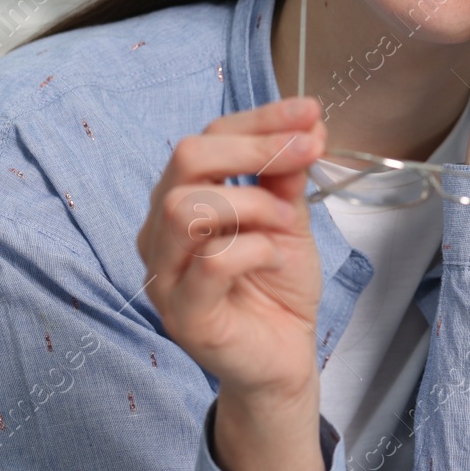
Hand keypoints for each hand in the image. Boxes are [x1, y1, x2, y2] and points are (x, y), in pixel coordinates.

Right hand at [136, 96, 326, 399]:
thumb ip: (287, 174)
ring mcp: (165, 275)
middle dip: (252, 148)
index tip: (309, 112)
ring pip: (186, 208)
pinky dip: (253, 248)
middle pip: (185, 160)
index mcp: (181, 200)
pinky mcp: (183, 315)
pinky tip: (274, 257)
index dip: (260, 120)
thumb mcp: (288, 217)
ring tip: (284, 222)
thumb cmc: (277, 286)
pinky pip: (210, 262)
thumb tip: (306, 122)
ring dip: (250, 203)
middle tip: (304, 152)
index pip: (207, 139)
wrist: (285, 358)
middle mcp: (160, 232)